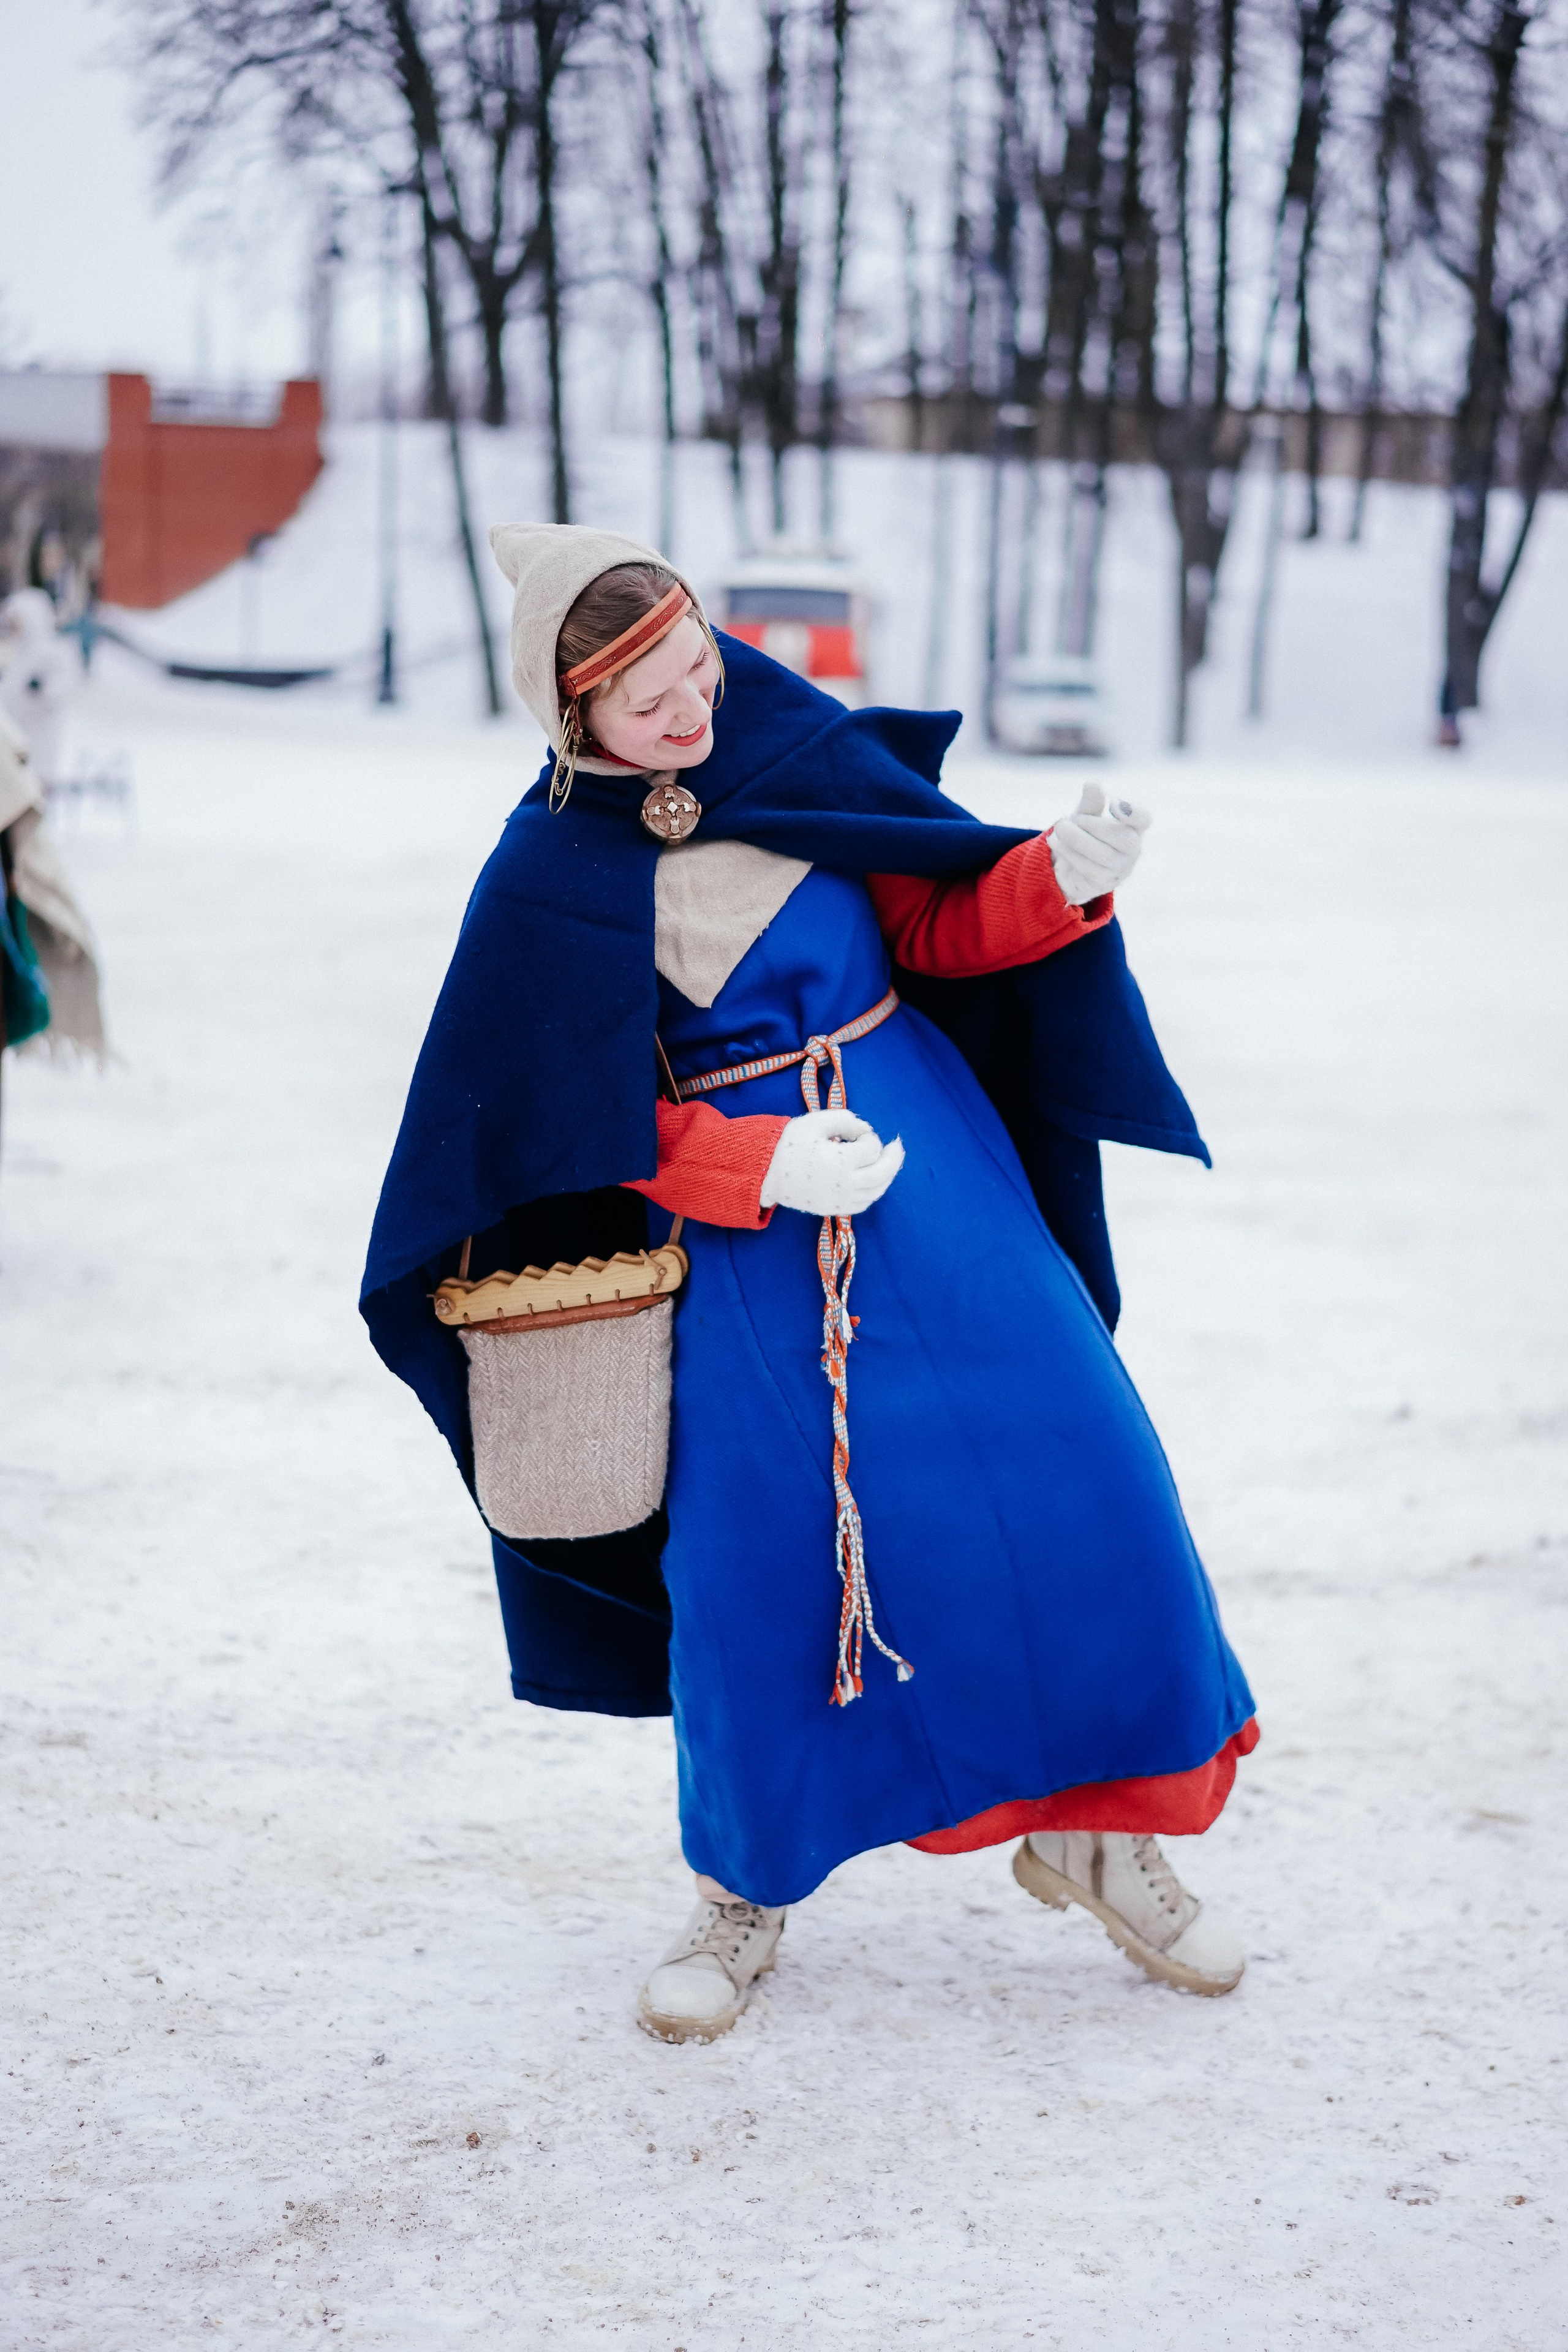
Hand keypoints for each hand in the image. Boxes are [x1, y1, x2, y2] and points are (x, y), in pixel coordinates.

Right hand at [760, 1107, 904, 1217]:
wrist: (767, 1175)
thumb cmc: (789, 1146)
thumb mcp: (814, 1122)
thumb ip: (844, 1119)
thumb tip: (866, 1128)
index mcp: (841, 1161)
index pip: (871, 1149)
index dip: (869, 1137)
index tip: (858, 1133)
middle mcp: (846, 1184)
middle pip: (883, 1173)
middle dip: (894, 1158)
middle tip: (897, 1145)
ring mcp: (842, 1200)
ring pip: (877, 1191)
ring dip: (887, 1175)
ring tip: (888, 1162)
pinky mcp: (836, 1209)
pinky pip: (865, 1203)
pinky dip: (874, 1191)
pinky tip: (872, 1180)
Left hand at [1048, 782, 1151, 905]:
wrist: (1069, 867)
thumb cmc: (1084, 834)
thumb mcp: (1085, 815)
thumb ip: (1091, 803)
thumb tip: (1093, 784)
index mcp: (1132, 827)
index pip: (1144, 819)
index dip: (1134, 812)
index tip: (1113, 803)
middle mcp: (1132, 849)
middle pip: (1124, 838)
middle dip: (1093, 825)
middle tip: (1068, 819)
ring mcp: (1120, 869)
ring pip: (1103, 855)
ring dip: (1076, 839)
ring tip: (1058, 828)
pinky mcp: (1103, 883)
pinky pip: (1088, 869)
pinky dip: (1069, 853)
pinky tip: (1055, 841)